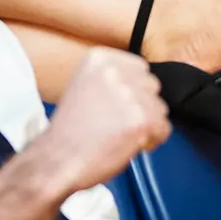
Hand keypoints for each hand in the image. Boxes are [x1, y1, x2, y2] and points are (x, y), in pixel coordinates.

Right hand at [30, 48, 169, 196]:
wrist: (56, 161)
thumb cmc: (70, 131)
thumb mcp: (86, 86)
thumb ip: (114, 80)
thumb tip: (144, 87)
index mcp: (99, 58)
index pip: (140, 68)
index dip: (133, 92)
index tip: (117, 108)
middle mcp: (115, 71)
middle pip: (152, 86)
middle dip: (142, 106)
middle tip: (119, 125)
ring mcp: (130, 95)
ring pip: (160, 108)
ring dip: (147, 125)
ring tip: (120, 136)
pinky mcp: (141, 119)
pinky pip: (164, 129)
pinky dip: (152, 141)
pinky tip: (129, 146)